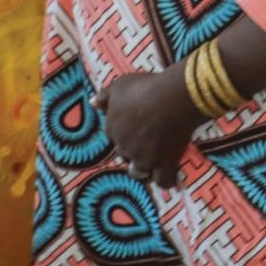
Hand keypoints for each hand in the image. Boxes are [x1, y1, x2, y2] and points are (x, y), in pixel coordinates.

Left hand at [97, 70, 204, 187]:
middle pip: (125, 153)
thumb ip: (105, 95)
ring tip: (155, 165)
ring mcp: (144, 158)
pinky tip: (173, 180)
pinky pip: (163, 180)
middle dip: (134, 149)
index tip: (136, 124)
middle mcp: (124, 146)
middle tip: (150, 140)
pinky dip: (167, 181)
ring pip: (139, 172)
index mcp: (112, 128)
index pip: (113, 134)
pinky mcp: (164, 164)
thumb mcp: (121, 85)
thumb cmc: (147, 88)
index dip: (124, 130)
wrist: (173, 99)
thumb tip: (92, 103)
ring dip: (144, 169)